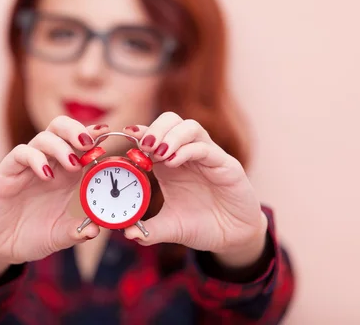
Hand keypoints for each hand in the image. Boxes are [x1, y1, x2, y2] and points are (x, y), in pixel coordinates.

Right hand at [0, 116, 106, 264]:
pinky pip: (21, 153)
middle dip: (76, 130)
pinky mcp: (6, 171)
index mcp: (66, 174)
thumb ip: (77, 231)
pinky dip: (35, 159)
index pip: (80, 145)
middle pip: (61, 129)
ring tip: (72, 164)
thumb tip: (95, 229)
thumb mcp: (59, 236)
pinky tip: (46, 175)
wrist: (1, 247)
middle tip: (89, 144)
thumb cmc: (32, 236)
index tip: (108, 134)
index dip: (93, 136)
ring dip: (60, 146)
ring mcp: (27, 166)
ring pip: (44, 137)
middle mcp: (48, 164)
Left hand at [122, 112, 267, 266]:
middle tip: (143, 145)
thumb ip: (149, 230)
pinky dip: (187, 150)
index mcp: (170, 163)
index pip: (155, 135)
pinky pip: (206, 148)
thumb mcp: (171, 228)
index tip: (126, 135)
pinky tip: (173, 163)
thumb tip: (128, 233)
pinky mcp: (226, 165)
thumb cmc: (202, 226)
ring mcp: (208, 157)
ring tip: (158, 153)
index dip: (141, 131)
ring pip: (190, 127)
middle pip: (172, 121)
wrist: (233, 238)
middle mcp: (188, 155)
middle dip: (155, 128)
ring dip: (171, 135)